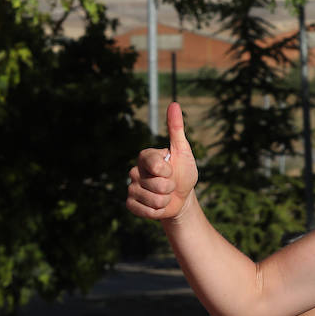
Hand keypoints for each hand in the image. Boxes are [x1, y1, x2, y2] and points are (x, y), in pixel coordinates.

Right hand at [127, 102, 197, 221]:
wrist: (182, 197)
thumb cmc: (184, 172)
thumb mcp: (183, 150)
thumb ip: (176, 128)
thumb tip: (174, 104)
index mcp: (146, 157)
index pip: (154, 165)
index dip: (167, 172)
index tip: (172, 170)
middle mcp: (135, 171)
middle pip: (155, 184)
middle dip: (169, 187)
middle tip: (171, 185)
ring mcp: (131, 188)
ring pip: (151, 199)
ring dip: (164, 200)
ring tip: (165, 195)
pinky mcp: (130, 204)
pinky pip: (142, 210)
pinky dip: (155, 211)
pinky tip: (158, 206)